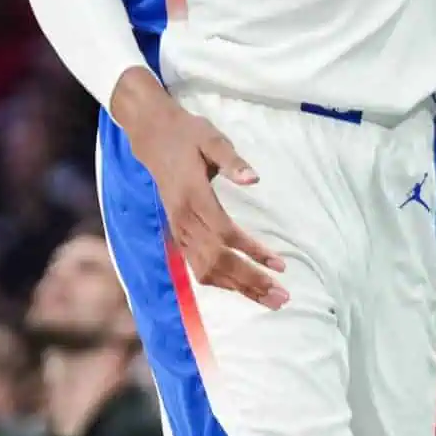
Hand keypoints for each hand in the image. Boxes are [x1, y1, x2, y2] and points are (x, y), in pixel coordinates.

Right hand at [126, 106, 288, 308]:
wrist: (152, 138)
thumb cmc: (188, 135)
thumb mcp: (212, 138)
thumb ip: (232, 160)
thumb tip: (254, 179)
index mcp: (193, 196)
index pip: (225, 233)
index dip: (252, 251)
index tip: (280, 265)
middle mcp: (184, 220)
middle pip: (217, 260)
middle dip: (250, 282)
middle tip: (282, 296)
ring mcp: (179, 231)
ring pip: (207, 270)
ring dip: (239, 288)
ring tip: (271, 300)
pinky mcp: (178, 235)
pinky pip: (198, 267)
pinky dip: (222, 282)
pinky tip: (244, 289)